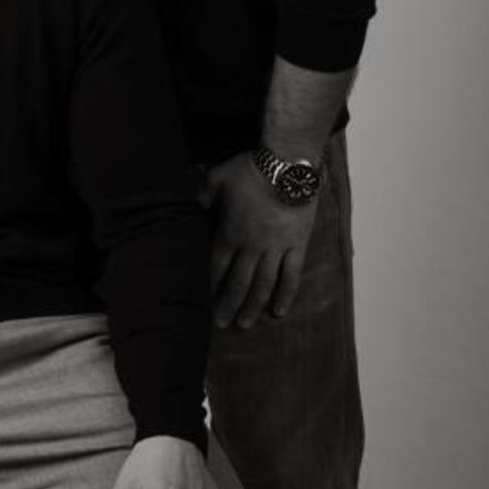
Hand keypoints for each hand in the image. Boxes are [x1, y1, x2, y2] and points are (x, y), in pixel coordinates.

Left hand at [200, 153, 318, 327]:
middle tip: (221, 324)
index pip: (216, 266)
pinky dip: (285, 295)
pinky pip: (291, 276)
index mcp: (230, 232)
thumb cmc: (251, 168)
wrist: (286, 164)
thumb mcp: (218, 177)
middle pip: (237, 282)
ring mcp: (276, 248)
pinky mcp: (297, 245)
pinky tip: (278, 312)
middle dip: (227, 305)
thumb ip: (202, 194)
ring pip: (262, 285)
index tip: (202, 302)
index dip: (209, 285)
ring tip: (244, 324)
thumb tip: (190, 205)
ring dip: (252, 306)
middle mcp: (252, 246)